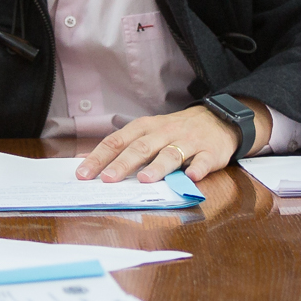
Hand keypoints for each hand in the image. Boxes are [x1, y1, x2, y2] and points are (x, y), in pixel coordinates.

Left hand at [75, 102, 252, 183]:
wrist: (217, 120)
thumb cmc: (174, 131)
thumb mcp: (146, 133)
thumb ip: (119, 147)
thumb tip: (82, 161)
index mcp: (145, 128)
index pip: (117, 141)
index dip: (99, 157)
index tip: (84, 174)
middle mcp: (164, 133)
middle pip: (141, 148)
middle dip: (123, 163)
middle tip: (108, 179)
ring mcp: (188, 142)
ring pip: (171, 154)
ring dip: (158, 167)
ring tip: (145, 180)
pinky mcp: (209, 152)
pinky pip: (203, 161)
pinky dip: (197, 169)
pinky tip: (190, 178)